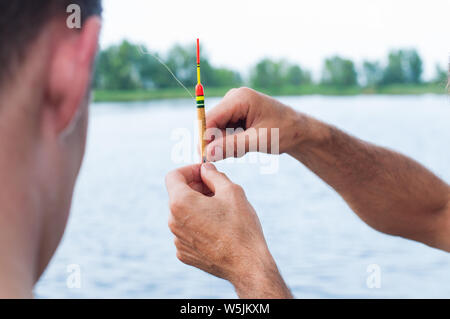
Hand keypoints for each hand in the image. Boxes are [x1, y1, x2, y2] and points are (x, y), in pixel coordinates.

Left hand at [165, 163, 291, 297]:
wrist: (247, 264)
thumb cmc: (240, 226)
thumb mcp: (231, 191)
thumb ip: (214, 175)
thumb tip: (205, 169)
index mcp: (180, 203)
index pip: (173, 176)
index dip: (190, 170)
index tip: (205, 172)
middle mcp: (173, 221)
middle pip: (179, 195)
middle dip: (196, 188)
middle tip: (218, 189)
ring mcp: (177, 240)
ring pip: (184, 214)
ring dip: (198, 207)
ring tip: (222, 210)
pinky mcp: (184, 254)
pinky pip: (187, 232)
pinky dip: (198, 225)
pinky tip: (218, 229)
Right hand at [205, 87, 304, 161]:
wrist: (299, 131)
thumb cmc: (284, 132)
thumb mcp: (258, 141)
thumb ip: (231, 146)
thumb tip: (207, 154)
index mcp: (239, 98)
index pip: (210, 118)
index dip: (205, 138)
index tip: (206, 158)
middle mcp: (233, 98)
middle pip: (211, 125)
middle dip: (220, 142)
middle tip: (238, 153)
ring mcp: (233, 106)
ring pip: (216, 131)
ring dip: (227, 144)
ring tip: (246, 148)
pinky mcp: (235, 115)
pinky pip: (223, 132)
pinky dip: (231, 142)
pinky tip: (246, 144)